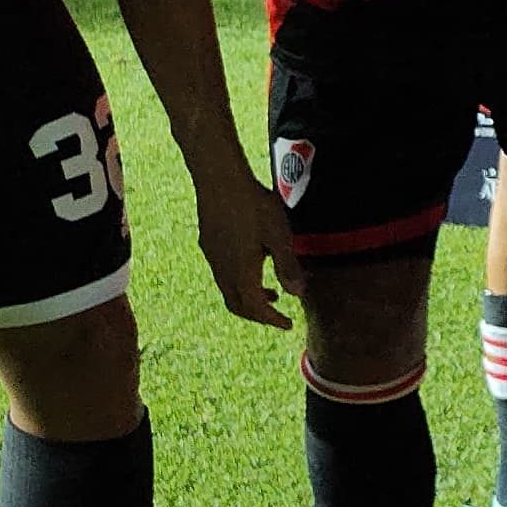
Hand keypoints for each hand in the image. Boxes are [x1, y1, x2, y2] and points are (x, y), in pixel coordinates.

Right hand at [191, 171, 304, 328]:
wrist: (219, 180)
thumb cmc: (254, 205)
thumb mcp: (279, 236)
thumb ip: (287, 266)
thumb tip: (297, 295)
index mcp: (241, 271)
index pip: (255, 308)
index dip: (272, 320)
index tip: (287, 325)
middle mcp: (223, 269)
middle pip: (237, 305)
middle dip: (258, 315)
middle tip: (278, 315)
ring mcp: (212, 257)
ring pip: (228, 290)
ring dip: (249, 298)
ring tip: (271, 293)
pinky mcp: (209, 244)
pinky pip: (222, 274)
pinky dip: (239, 282)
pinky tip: (253, 265)